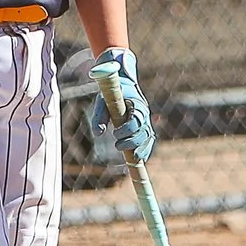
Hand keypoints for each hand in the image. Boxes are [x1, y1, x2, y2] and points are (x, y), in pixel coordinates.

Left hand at [88, 47, 155, 164]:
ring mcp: (146, 122)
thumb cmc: (112, 93)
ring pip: (148, 139)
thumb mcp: (103, 100)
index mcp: (137, 105)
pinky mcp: (144, 129)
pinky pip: (149, 142)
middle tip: (117, 146)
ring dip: (141, 150)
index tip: (114, 134)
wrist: (123, 85)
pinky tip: (139, 160)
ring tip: (131, 159)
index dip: (127, 130)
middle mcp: (145, 115)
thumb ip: (100, 115)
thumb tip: (97, 133)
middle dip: (132, 143)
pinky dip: (145, 152)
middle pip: (144, 132)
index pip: (136, 121)